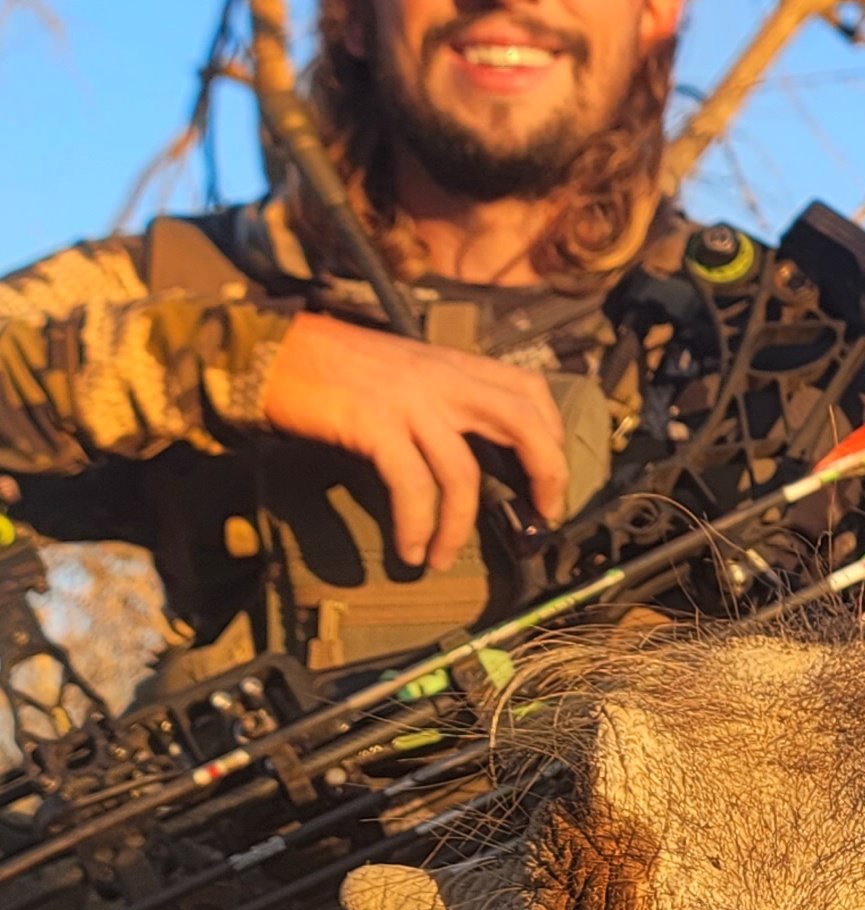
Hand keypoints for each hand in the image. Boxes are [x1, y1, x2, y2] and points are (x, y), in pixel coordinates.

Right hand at [262, 312, 567, 572]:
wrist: (268, 351)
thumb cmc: (330, 366)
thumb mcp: (402, 370)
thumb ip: (440, 398)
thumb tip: (468, 448)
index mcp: (452, 364)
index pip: (528, 390)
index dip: (552, 433)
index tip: (550, 475)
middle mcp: (441, 378)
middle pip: (521, 424)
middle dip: (546, 474)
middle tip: (543, 517)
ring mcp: (410, 401)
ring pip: (463, 473)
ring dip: (460, 526)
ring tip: (443, 558)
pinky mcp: (375, 425)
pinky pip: (412, 486)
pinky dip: (418, 526)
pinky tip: (410, 550)